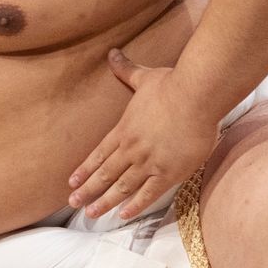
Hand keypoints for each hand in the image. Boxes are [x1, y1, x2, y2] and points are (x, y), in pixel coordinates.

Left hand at [67, 52, 219, 219]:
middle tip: (73, 203)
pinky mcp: (169, 172)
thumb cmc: (172, 85)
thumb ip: (126, 70)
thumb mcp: (144, 77)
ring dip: (105, 201)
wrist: (195, 96)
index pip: (98, 154)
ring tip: (92, 213)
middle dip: (87, 190)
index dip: (84, 169)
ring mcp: (149, 162)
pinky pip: (148, 193)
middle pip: (105, 174)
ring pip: (122, 187)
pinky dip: (135, 205)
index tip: (71, 181)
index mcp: (124, 129)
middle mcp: (132, 149)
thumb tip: (113, 53)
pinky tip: (123, 215)